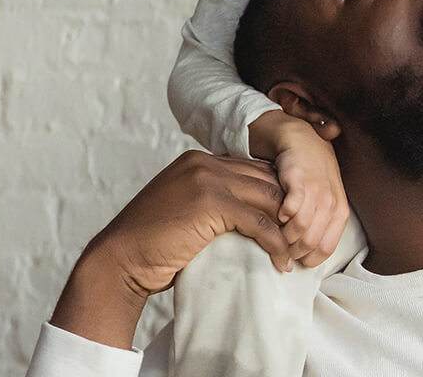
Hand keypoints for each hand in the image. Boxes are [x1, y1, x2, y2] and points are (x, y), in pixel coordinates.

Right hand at [51, 152, 288, 348]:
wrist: (120, 260)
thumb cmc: (152, 244)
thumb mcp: (186, 209)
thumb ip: (213, 200)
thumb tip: (252, 215)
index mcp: (199, 160)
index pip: (252, 170)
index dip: (275, 194)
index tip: (290, 220)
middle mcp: (205, 162)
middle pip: (265, 179)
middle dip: (289, 208)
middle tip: (302, 236)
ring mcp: (207, 179)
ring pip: (268, 198)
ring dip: (288, 227)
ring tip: (297, 251)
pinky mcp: (211, 202)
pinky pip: (259, 221)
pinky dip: (275, 243)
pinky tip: (281, 261)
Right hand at [250, 110, 349, 266]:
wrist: (303, 140)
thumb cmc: (311, 175)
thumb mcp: (324, 201)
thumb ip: (320, 224)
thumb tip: (307, 255)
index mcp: (339, 212)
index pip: (325, 249)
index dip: (306, 259)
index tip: (293, 258)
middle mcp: (331, 203)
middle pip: (311, 243)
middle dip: (292, 251)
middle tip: (279, 248)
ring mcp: (318, 192)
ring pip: (300, 230)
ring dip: (283, 236)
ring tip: (274, 232)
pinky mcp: (301, 181)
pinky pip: (292, 210)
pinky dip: (282, 217)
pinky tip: (276, 213)